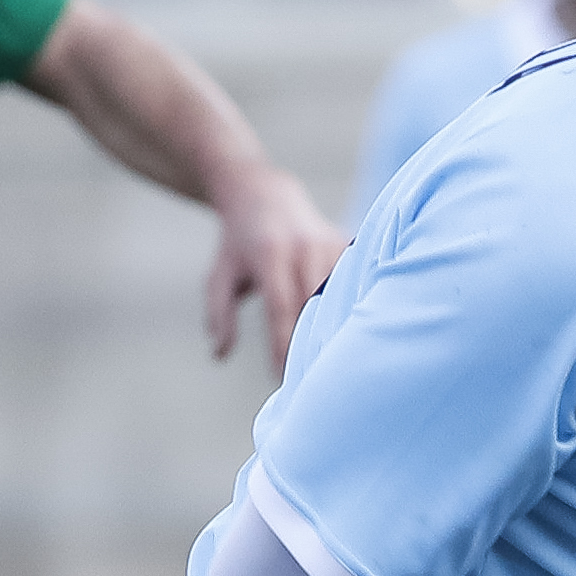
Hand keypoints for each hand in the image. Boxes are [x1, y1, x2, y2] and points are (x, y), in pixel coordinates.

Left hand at [207, 166, 348, 376]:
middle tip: (310, 381)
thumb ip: (219, 315)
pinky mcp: (346, 243)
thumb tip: (219, 355)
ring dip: (338, 328)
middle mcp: (304, 247)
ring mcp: (330, 243)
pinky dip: (354, 305)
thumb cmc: (237, 245)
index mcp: (271, 255)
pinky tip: (355, 334)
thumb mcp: (219, 276)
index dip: (285, 344)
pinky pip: (355, 280)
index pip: (283, 308)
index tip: (283, 377)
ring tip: (335, 364)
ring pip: (341, 294)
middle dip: (314, 343)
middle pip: (317, 304)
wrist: (264, 194)